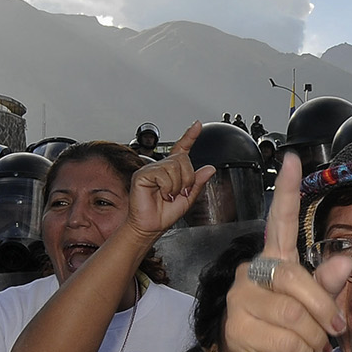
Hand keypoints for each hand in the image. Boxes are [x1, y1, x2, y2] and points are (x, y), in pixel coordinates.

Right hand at [124, 122, 215, 240]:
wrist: (150, 227)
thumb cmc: (164, 214)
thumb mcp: (188, 198)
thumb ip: (198, 182)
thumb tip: (210, 168)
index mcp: (172, 171)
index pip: (182, 149)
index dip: (190, 136)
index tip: (197, 125)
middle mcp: (161, 167)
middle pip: (183, 160)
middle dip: (187, 179)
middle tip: (179, 192)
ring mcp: (150, 170)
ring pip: (174, 167)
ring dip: (176, 186)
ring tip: (168, 195)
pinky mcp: (142, 175)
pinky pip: (162, 175)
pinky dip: (166, 188)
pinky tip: (161, 194)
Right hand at [220, 152, 351, 351]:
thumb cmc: (292, 336)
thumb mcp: (317, 309)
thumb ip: (329, 285)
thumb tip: (344, 259)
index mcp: (275, 261)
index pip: (279, 221)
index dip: (286, 192)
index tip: (291, 159)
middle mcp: (253, 273)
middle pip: (297, 280)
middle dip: (324, 310)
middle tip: (334, 330)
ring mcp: (240, 299)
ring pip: (295, 316)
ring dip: (313, 338)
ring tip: (310, 346)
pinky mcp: (235, 328)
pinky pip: (287, 340)